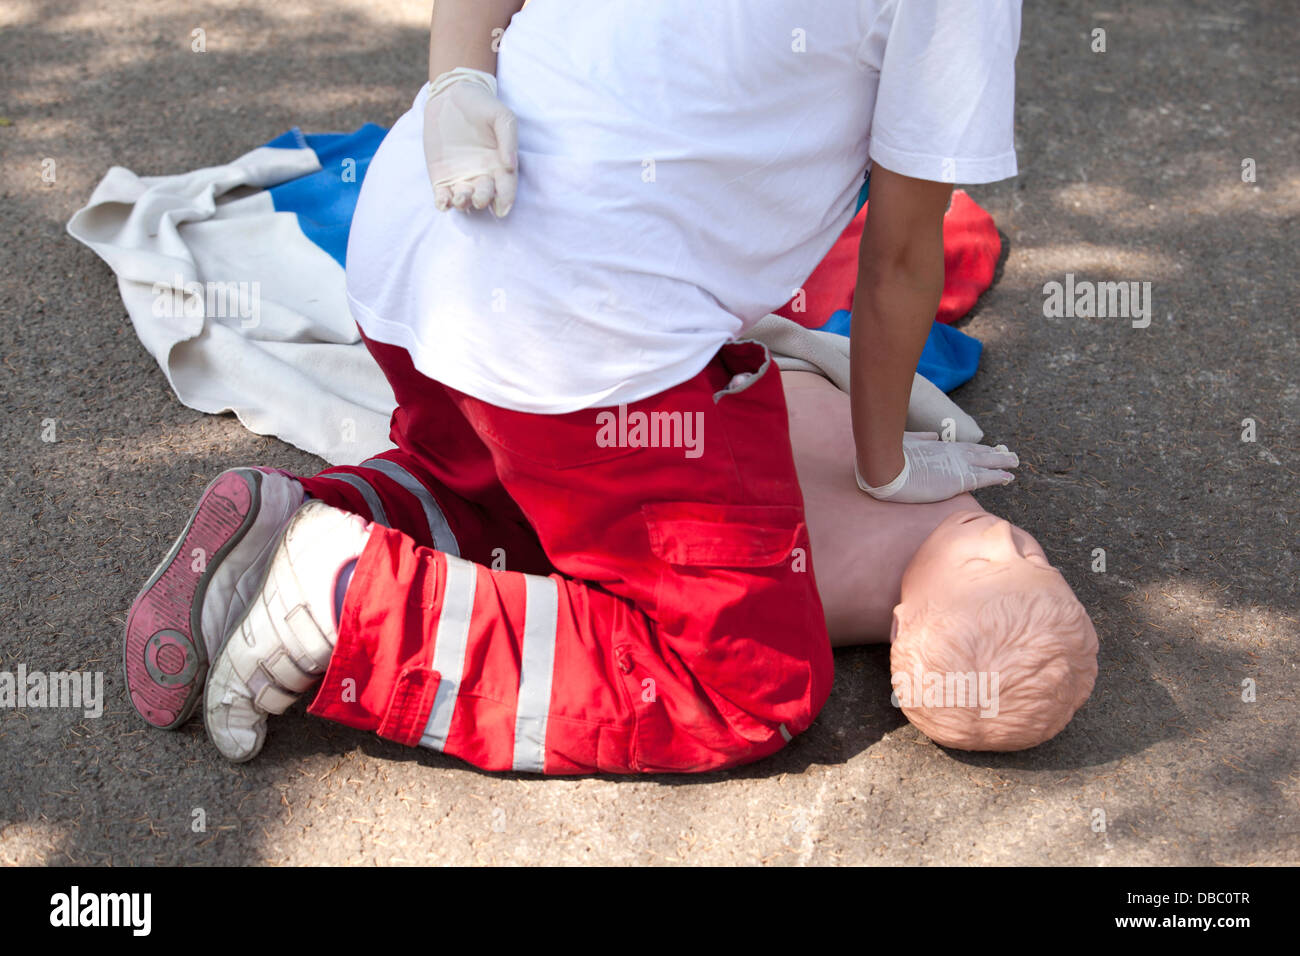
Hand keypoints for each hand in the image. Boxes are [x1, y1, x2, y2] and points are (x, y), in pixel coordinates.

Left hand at [422, 67, 517, 216]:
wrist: (451, 95)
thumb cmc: (482, 106)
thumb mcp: (502, 116)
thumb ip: (508, 139)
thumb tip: (510, 165)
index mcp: (500, 165)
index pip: (506, 188)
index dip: (505, 200)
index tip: (501, 208)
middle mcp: (482, 176)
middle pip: (485, 197)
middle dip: (483, 200)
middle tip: (480, 198)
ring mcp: (461, 178)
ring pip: (464, 200)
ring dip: (463, 204)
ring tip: (461, 198)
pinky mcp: (441, 177)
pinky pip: (443, 196)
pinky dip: (443, 203)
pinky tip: (443, 202)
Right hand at [855, 432, 1018, 503]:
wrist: (887, 469)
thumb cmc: (890, 457)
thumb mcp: (907, 443)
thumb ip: (920, 439)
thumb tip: (932, 436)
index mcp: (940, 447)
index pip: (966, 447)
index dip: (979, 450)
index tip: (990, 450)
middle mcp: (952, 454)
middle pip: (981, 452)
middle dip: (996, 454)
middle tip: (1011, 455)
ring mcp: (958, 466)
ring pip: (988, 463)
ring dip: (1003, 462)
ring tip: (1016, 462)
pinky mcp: (959, 480)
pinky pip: (985, 478)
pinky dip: (999, 476)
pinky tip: (1009, 477)